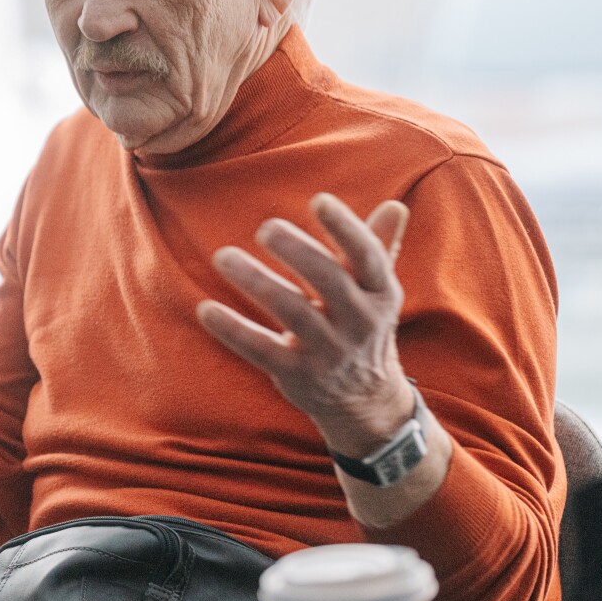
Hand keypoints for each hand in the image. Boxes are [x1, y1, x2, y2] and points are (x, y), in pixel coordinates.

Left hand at [196, 193, 413, 457]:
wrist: (365, 400)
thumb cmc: (360, 324)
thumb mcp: (376, 290)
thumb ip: (379, 247)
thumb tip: (395, 207)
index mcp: (380, 292)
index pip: (368, 255)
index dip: (346, 228)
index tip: (319, 200)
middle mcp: (360, 322)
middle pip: (329, 281)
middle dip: (297, 252)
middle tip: (265, 228)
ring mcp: (329, 351)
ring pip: (293, 313)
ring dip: (257, 282)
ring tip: (224, 256)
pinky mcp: (298, 375)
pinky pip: (262, 350)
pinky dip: (233, 330)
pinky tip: (206, 309)